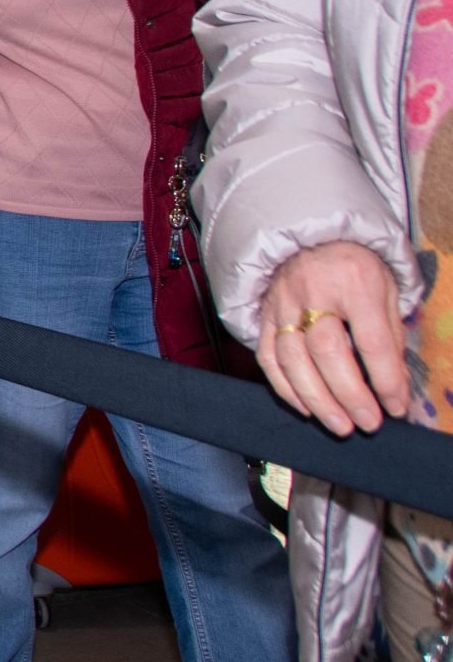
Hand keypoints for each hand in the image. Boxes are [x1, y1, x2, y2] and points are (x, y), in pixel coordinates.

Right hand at [258, 241, 409, 434]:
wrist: (310, 236)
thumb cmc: (355, 266)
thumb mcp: (387, 288)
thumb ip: (390, 334)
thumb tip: (393, 384)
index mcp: (354, 282)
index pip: (372, 340)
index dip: (386, 379)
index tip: (397, 407)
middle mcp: (313, 292)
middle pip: (327, 352)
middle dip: (349, 395)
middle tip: (368, 423)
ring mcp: (282, 304)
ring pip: (292, 360)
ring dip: (317, 400)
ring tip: (340, 425)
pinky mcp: (263, 316)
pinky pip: (268, 357)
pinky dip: (285, 388)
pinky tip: (305, 408)